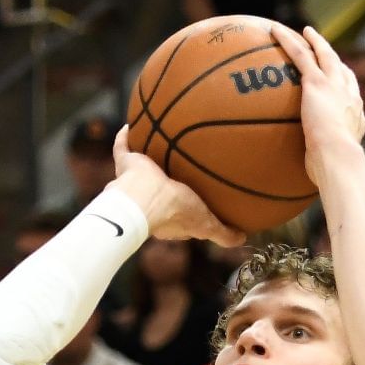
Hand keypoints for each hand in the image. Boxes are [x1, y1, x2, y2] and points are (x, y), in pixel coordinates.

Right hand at [109, 129, 244, 246]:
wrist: (146, 199)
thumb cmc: (175, 211)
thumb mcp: (206, 225)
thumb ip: (222, 233)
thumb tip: (242, 238)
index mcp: (167, 214)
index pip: (179, 208)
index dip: (189, 203)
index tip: (199, 194)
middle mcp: (151, 197)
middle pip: (162, 186)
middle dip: (172, 177)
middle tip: (185, 163)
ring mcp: (136, 180)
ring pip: (144, 166)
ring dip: (149, 155)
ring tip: (161, 140)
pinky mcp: (126, 163)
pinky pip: (123, 147)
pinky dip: (124, 136)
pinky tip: (128, 125)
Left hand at [266, 24, 364, 187]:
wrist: (338, 157)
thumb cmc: (333, 171)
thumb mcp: (328, 168)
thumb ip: (319, 168)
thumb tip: (307, 187)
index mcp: (354, 113)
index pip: (350, 92)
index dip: (344, 81)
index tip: (338, 76)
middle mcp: (348, 94)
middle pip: (341, 67)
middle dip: (331, 54)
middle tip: (321, 45)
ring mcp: (334, 85)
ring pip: (322, 55)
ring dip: (312, 40)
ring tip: (301, 31)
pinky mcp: (316, 83)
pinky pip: (300, 55)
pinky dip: (288, 40)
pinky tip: (274, 30)